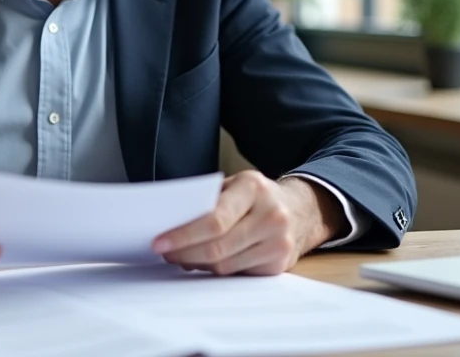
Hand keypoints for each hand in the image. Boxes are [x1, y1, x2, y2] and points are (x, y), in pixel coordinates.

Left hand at [152, 171, 344, 275]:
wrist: (300, 209)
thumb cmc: (256, 196)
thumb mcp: (235, 185)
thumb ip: (208, 201)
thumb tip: (171, 226)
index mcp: (254, 188)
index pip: (215, 219)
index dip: (183, 235)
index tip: (159, 242)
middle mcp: (271, 215)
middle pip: (218, 246)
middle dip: (184, 253)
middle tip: (165, 253)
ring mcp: (278, 242)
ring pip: (225, 265)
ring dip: (197, 264)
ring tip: (180, 257)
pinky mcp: (279, 264)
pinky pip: (237, 274)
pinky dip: (216, 270)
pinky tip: (204, 262)